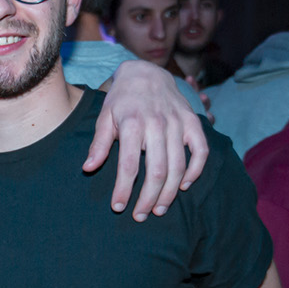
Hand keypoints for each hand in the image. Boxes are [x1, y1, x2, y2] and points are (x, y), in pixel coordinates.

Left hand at [88, 61, 209, 220]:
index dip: (124, 188)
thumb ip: (99, 144)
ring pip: (178, 165)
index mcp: (133, 123)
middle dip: (148, 198)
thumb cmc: (122, 99)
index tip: (119, 206)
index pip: (129, 164)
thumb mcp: (105, 117)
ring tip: (159, 209)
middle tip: (141, 215)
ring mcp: (178, 122)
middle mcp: (157, 123)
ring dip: (170, 192)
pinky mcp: (192, 122)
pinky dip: (195, 171)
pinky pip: (200, 150)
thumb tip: (88, 169)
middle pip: (157, 170)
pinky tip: (184, 186)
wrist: (146, 71)